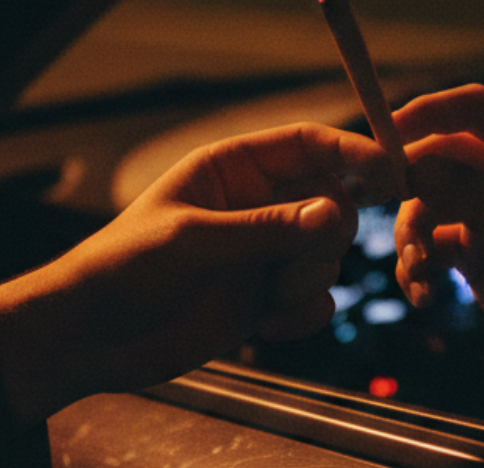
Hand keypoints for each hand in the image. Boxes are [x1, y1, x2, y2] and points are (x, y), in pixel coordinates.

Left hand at [0, 123, 382, 424]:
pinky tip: (268, 325)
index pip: (308, 144)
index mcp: (233, 168)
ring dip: (310, 276)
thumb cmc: (124, 269)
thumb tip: (335, 213)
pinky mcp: (265, 298)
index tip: (392, 173)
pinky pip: (317, 298)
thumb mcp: (192, 241)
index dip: (354, 153)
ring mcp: (263, 252)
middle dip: (330, 229)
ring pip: (329, 253)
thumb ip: (265, 228)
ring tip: (269, 295)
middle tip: (306, 252)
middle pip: (332, 199)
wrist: (91, 337)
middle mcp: (256, 205)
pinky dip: (304, 312)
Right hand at [392, 84, 483, 430]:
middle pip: (440, 154)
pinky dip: (418, 266)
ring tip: (419, 270)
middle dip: (407, 183)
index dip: (430, 112)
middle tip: (369, 200)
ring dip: (410, 236)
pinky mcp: (474, 246)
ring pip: (425, 201)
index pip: (479, 109)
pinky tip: (424, 294)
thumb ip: (468, 197)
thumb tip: (407, 171)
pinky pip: (428, 242)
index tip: (385, 130)